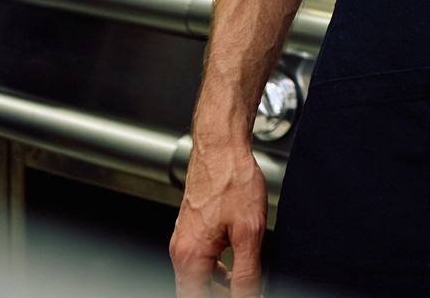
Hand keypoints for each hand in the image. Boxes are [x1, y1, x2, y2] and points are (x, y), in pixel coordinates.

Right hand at [171, 142, 267, 296]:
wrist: (222, 146)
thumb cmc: (232, 179)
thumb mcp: (249, 231)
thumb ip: (246, 272)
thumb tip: (248, 296)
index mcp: (190, 256)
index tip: (240, 296)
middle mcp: (180, 249)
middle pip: (195, 290)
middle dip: (221, 294)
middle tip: (247, 290)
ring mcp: (183, 238)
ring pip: (198, 276)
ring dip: (219, 285)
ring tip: (244, 281)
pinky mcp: (191, 228)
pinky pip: (200, 259)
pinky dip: (216, 268)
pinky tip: (235, 263)